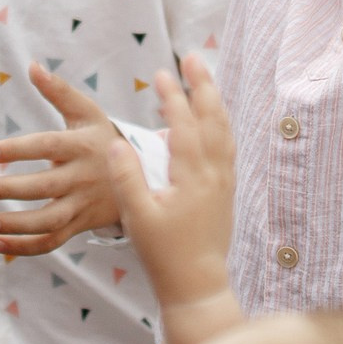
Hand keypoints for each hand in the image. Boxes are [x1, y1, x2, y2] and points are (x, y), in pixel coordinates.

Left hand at [0, 65, 137, 255]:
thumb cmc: (104, 139)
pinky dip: (26, 247)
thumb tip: (32, 66)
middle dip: (7, 190)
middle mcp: (82, 177)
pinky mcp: (81, 225)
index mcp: (82, 146)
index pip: (48, 146)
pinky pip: (53, 241)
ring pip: (48, 220)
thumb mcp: (88, 112)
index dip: (18, 149)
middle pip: (43, 187)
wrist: (143, 177)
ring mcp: (82, 205)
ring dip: (14, 225)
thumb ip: (59, 91)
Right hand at [101, 57, 236, 314]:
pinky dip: (220, 124)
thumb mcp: (138, 218)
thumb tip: (114, 145)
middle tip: (193, 57)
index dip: (173, 97)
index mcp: (191, 177)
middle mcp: (214, 174)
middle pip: (213, 118)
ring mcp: (224, 182)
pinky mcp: (226, 192)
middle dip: (203, 85)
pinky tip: (214, 120)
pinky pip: (228, 147)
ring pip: (224, 130)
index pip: (183, 126)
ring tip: (205, 80)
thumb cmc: (164, 255)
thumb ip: (127, 179)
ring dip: (215, 101)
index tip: (161, 73)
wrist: (198, 286)